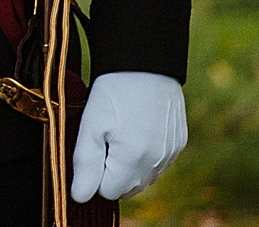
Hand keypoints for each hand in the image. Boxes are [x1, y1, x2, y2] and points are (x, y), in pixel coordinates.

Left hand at [70, 71, 187, 201]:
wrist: (146, 62)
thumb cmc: (114, 90)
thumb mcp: (91, 124)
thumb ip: (85, 164)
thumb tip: (79, 197)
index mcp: (133, 160)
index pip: (108, 191)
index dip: (95, 172)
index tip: (95, 145)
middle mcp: (156, 162)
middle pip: (128, 187)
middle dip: (112, 171)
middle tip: (107, 136)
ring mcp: (170, 154)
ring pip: (144, 176)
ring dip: (129, 163)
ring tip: (122, 129)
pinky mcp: (179, 143)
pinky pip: (158, 162)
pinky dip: (146, 153)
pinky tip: (138, 128)